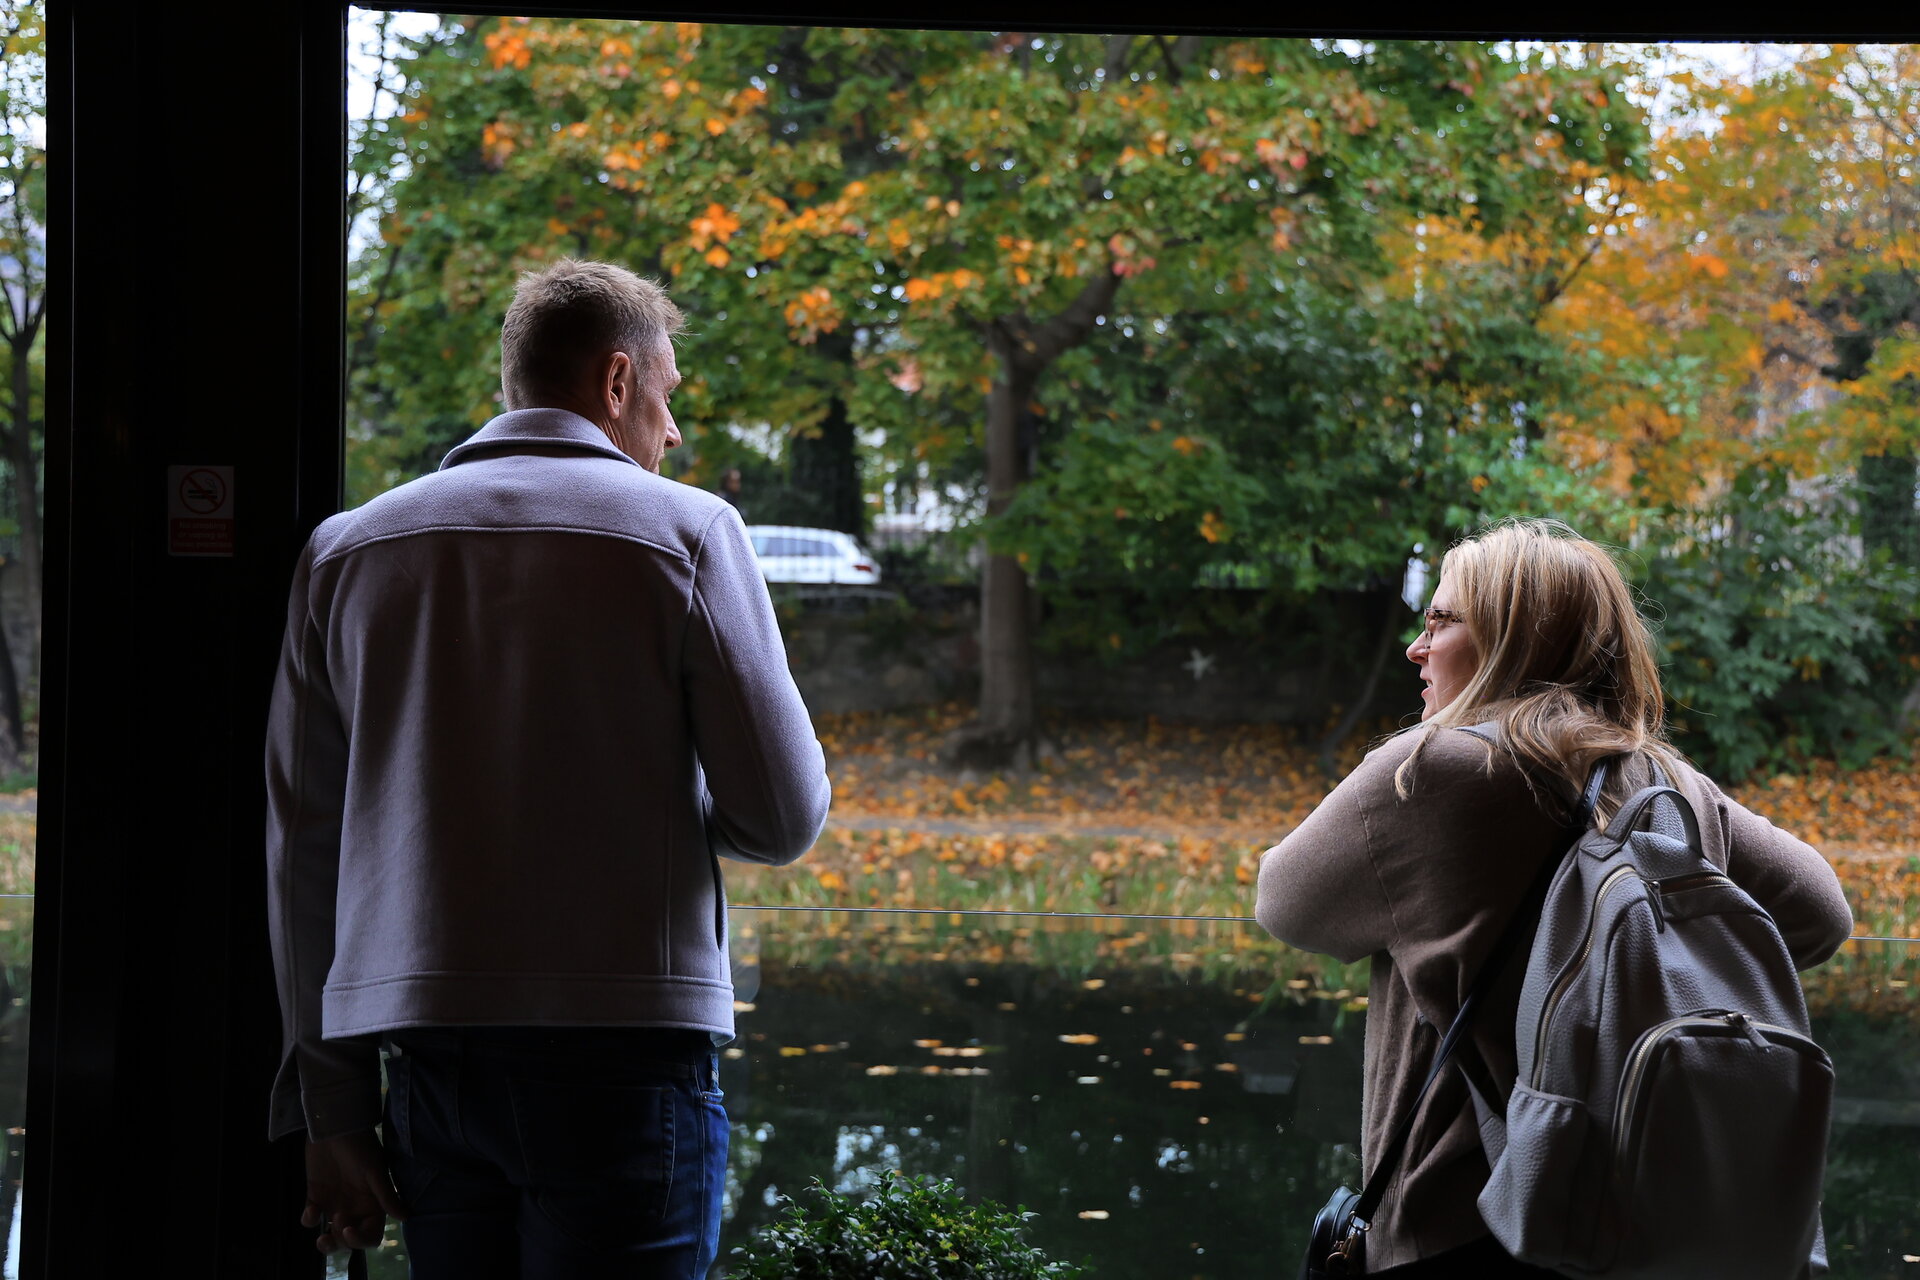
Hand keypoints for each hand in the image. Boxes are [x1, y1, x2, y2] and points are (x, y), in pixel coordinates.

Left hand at [301, 1128, 406, 1253]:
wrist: (334, 1126)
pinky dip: (309, 1220)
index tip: (349, 1231)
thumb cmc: (360, 1146)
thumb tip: (406, 1216)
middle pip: (349, 1239)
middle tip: (336, 1222)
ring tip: (320, 1237)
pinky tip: (311, 1210)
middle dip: (342, 1242)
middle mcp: (354, 1207)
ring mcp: (334, 1202)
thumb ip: (386, 1196)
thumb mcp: (375, 1171)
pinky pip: (311, 1218)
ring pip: (329, 1235)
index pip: (371, 1234)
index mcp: (372, 1204)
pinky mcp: (315, 1196)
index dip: (361, 1240)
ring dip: (325, 1243)